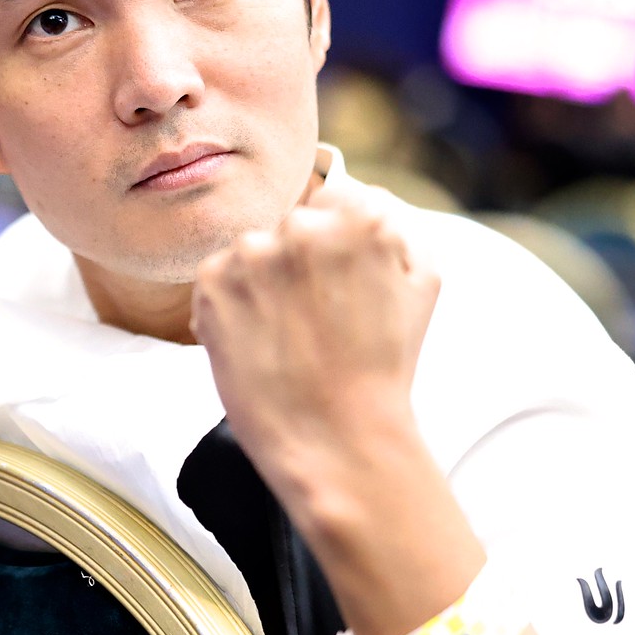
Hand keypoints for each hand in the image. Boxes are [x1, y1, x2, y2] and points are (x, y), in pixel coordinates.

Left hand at [191, 177, 439, 504]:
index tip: (336, 283)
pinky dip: (230, 305)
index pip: (336, 196)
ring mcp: (252, 253)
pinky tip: (257, 342)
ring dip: (261, 282)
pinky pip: (217, 276)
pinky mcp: (212, 282)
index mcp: (362, 217)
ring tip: (286, 336)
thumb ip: (397, 224)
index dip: (335, 244)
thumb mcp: (422, 282)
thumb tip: (364, 197)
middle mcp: (303, 225)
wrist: (336, 439)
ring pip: (252, 251)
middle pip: (291, 224)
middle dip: (297, 262)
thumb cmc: (383, 367)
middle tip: (313, 319)